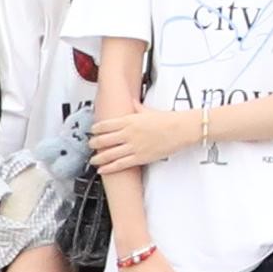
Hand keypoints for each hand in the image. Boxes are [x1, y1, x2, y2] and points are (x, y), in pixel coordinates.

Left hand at [92, 93, 209, 173]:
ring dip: (98, 157)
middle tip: (90, 145)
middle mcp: (128, 133)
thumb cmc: (168, 119)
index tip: (92, 131)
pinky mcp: (140, 157)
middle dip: (94, 143)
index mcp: (129, 120)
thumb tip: (130, 102)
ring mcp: (133, 146)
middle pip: (103, 140)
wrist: (181, 129)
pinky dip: (108, 168)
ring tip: (93, 159)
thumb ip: (136, 107)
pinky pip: (120, 164)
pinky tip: (102, 169)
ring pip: (109, 154)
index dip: (95, 129)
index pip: (105, 125)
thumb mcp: (148, 110)